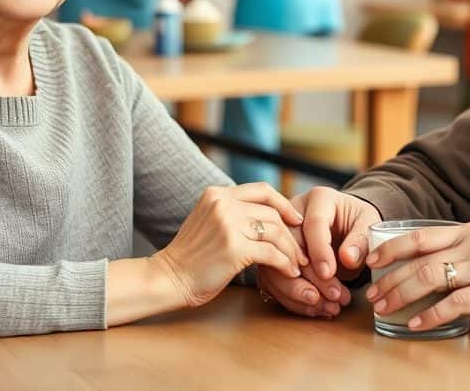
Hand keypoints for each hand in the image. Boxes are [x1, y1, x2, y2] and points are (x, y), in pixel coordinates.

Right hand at [154, 183, 307, 307]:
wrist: (168, 278)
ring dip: (291, 251)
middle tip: (301, 251)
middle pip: (272, 213)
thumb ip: (232, 212)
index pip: (262, 190)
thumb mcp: (208, 221)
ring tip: (297, 265)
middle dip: (291, 234)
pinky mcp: (234, 248)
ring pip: (275, 232)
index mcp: (216, 194)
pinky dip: (284, 264)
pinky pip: (271, 253)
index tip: (296, 220)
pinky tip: (288, 273)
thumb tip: (268, 215)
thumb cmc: (191, 256)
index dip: (284, 204)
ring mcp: (228, 225)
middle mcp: (223, 204)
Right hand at [256, 187, 381, 317]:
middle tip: (335, 298)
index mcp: (318, 199)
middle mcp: (292, 215)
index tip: (330, 273)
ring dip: (300, 294)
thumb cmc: (358, 222)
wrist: (347, 227)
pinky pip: (276, 282)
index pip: (313, 224)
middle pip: (291, 248)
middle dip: (312, 279)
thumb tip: (348, 258)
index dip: (320, 251)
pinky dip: (295, 300)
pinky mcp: (276, 258)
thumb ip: (361, 240)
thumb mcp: (368, 224)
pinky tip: (315, 309)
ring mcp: (280, 236)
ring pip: (278, 268)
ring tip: (328, 308)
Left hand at [365, 222, 469, 331]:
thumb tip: (431, 264)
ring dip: (401, 294)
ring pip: (430, 278)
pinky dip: (431, 315)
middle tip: (372, 295)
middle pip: (418, 259)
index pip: (419, 236)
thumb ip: (464, 251)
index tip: (370, 261)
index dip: (390, 248)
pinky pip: (454, 304)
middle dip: (389, 278)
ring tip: (386, 308)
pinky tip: (417, 325)